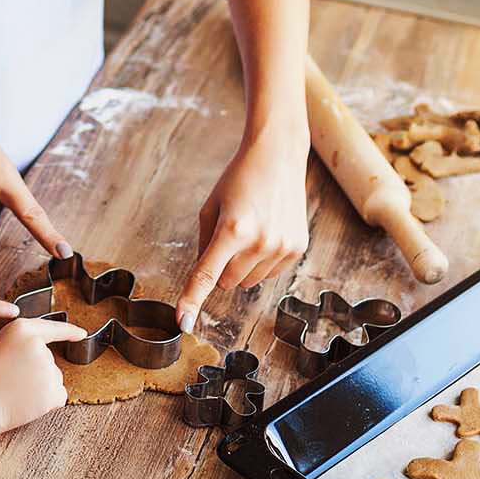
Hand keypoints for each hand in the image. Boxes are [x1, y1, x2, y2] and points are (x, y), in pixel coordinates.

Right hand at [0, 317, 88, 443]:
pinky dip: (47, 402)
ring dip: (41, 387)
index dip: (69, 331)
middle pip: (49, 359)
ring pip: (53, 378)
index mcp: (22, 329)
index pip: (53, 328)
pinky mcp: (53, 392)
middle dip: (35, 371)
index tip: (81, 334)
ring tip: (15, 392)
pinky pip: (58, 395)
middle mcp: (39, 346)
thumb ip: (21, 342)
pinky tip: (27, 403)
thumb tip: (40, 352)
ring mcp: (48, 368)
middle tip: (10, 380)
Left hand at [176, 129, 310, 331]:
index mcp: (232, 230)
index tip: (182, 322)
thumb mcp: (210, 207)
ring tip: (250, 230)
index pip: (207, 275)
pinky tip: (266, 232)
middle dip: (222, 268)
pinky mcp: (297, 248)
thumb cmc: (239, 178)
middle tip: (228, 238)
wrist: (278, 157)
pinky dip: (262, 261)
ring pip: (249, 281)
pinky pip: (269, 273)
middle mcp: (260, 242)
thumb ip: (204, 244)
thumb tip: (205, 279)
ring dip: (243, 265)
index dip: (192, 300)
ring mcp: (282, 247)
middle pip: (228, 283)